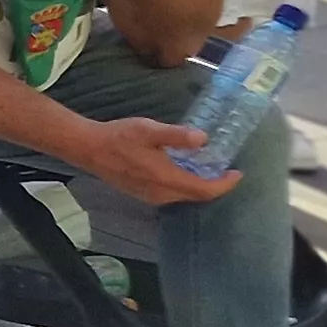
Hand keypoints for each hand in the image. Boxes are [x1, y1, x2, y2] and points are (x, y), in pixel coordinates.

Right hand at [74, 114, 245, 206]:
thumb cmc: (118, 137)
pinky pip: (172, 194)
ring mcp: (151, 196)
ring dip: (199, 186)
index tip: (237, 172)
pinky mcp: (143, 194)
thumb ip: (176, 135)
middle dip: (215, 185)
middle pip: (197, 196)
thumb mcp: (149, 130)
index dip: (225, 184)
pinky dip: (185, 185)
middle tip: (225, 170)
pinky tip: (182, 170)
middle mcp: (162, 193)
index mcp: (167, 179)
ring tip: (206, 169)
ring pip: (184, 196)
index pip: (205, 190)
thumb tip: (203, 139)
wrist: (89, 149)